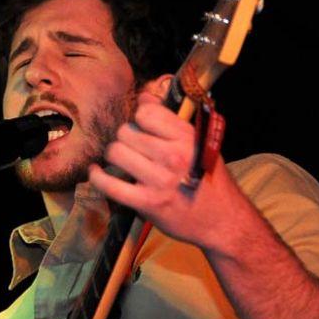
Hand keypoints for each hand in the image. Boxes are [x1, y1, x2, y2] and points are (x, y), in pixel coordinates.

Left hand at [89, 92, 243, 251]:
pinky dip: (97, 177)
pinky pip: (109, 184)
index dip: (140, 117)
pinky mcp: (147, 203)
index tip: (141, 125)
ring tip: (122, 161)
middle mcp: (173, 156)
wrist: (222, 221)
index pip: (146, 112)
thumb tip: (144, 97)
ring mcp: (159, 180)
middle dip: (126, 138)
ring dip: (115, 156)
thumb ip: (172, 124)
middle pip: (126, 131)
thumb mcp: (199, 145)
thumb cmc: (209, 182)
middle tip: (134, 150)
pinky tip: (97, 172)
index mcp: (186, 138)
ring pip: (116, 152)